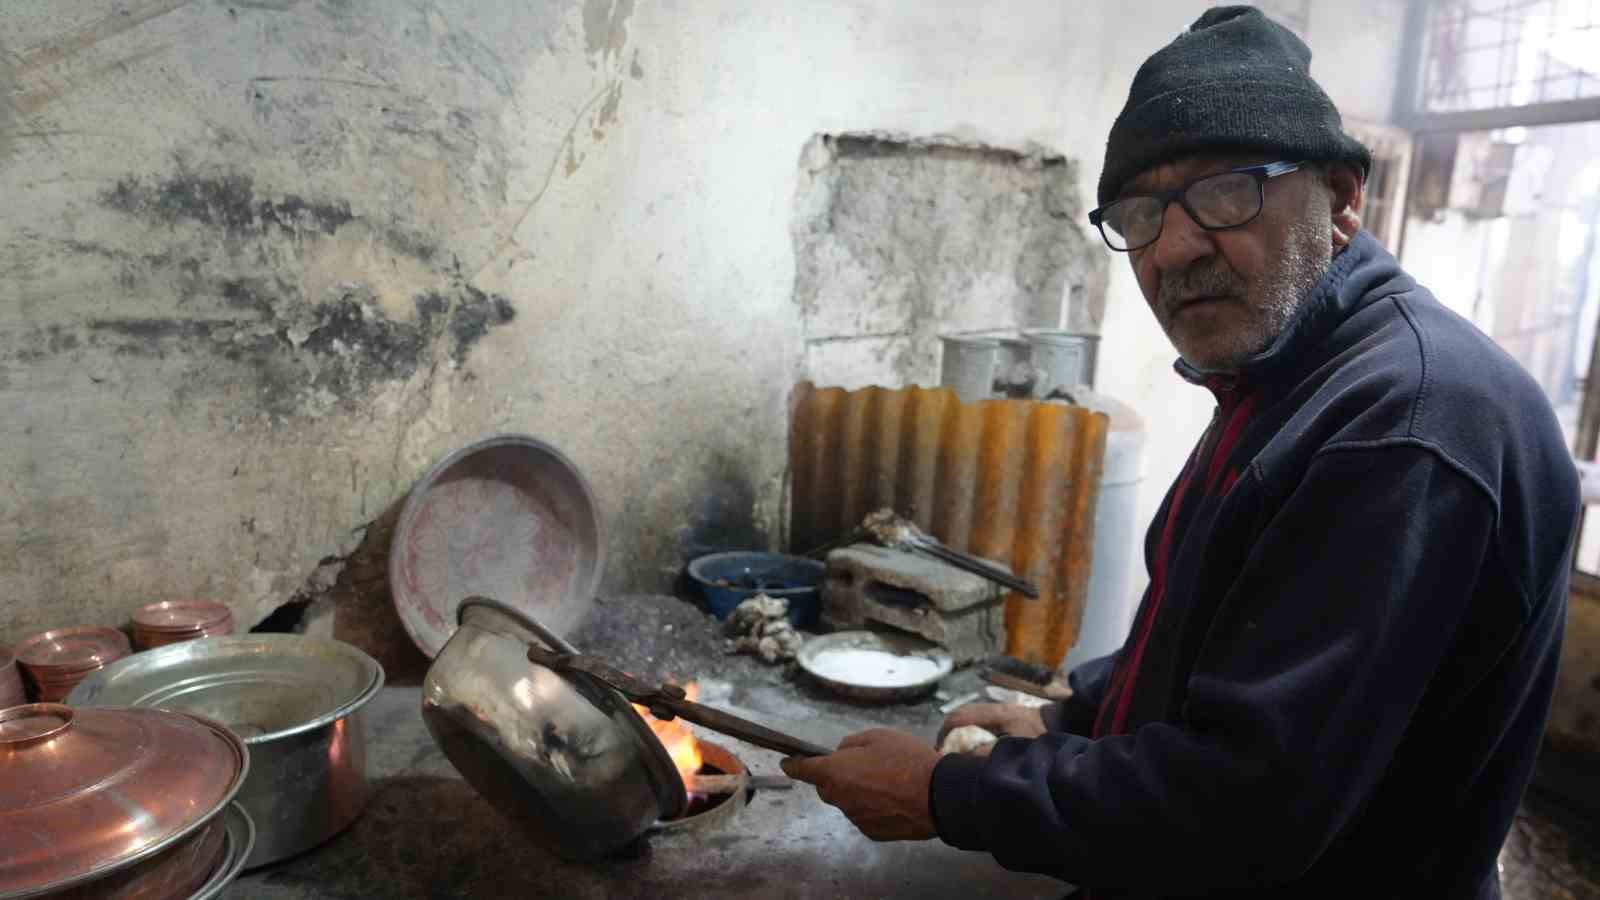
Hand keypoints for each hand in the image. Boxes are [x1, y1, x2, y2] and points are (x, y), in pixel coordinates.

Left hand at [780, 729, 939, 840]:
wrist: (939, 796)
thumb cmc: (907, 760)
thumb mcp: (878, 737)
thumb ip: (852, 744)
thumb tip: (841, 753)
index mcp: (836, 772)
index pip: (804, 769)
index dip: (794, 765)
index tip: (787, 763)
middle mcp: (840, 798)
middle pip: (827, 787)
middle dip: (835, 777)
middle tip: (860, 765)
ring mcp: (856, 818)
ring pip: (847, 802)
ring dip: (856, 792)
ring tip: (886, 781)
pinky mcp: (872, 832)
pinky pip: (863, 815)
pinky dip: (871, 807)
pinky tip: (893, 799)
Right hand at [936, 703, 1046, 745]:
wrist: (1059, 720)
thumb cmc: (1040, 734)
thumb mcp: (1016, 745)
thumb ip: (991, 750)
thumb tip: (966, 755)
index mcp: (993, 714)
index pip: (958, 717)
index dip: (945, 733)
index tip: (940, 751)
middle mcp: (990, 708)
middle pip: (958, 714)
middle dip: (946, 732)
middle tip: (942, 752)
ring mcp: (995, 709)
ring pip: (965, 715)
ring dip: (955, 730)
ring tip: (952, 749)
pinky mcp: (1000, 714)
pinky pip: (975, 718)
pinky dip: (965, 729)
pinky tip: (968, 744)